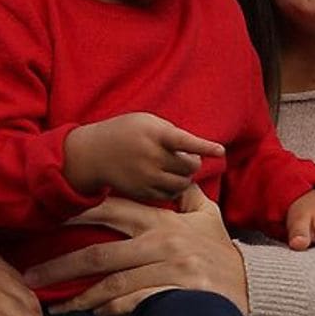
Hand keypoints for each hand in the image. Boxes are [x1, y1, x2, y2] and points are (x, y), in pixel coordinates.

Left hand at [20, 186, 248, 315]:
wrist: (257, 289)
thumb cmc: (224, 255)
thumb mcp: (209, 218)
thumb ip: (187, 195)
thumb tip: (174, 173)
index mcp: (162, 221)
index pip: (110, 211)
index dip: (75, 215)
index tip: (44, 223)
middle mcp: (161, 243)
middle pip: (98, 253)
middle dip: (59, 266)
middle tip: (30, 277)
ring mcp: (169, 270)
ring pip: (112, 283)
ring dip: (80, 297)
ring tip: (56, 308)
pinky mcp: (177, 294)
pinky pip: (134, 302)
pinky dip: (112, 310)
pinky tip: (95, 315)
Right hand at [64, 112, 223, 201]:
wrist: (93, 154)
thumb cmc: (125, 132)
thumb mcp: (146, 121)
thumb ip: (171, 133)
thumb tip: (197, 153)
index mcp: (153, 134)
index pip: (184, 141)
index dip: (204, 145)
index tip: (221, 150)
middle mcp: (150, 156)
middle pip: (190, 166)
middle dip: (193, 162)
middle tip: (187, 157)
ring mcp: (146, 177)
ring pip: (183, 183)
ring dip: (186, 176)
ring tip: (177, 167)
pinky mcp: (142, 193)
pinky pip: (170, 194)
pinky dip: (174, 187)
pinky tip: (166, 178)